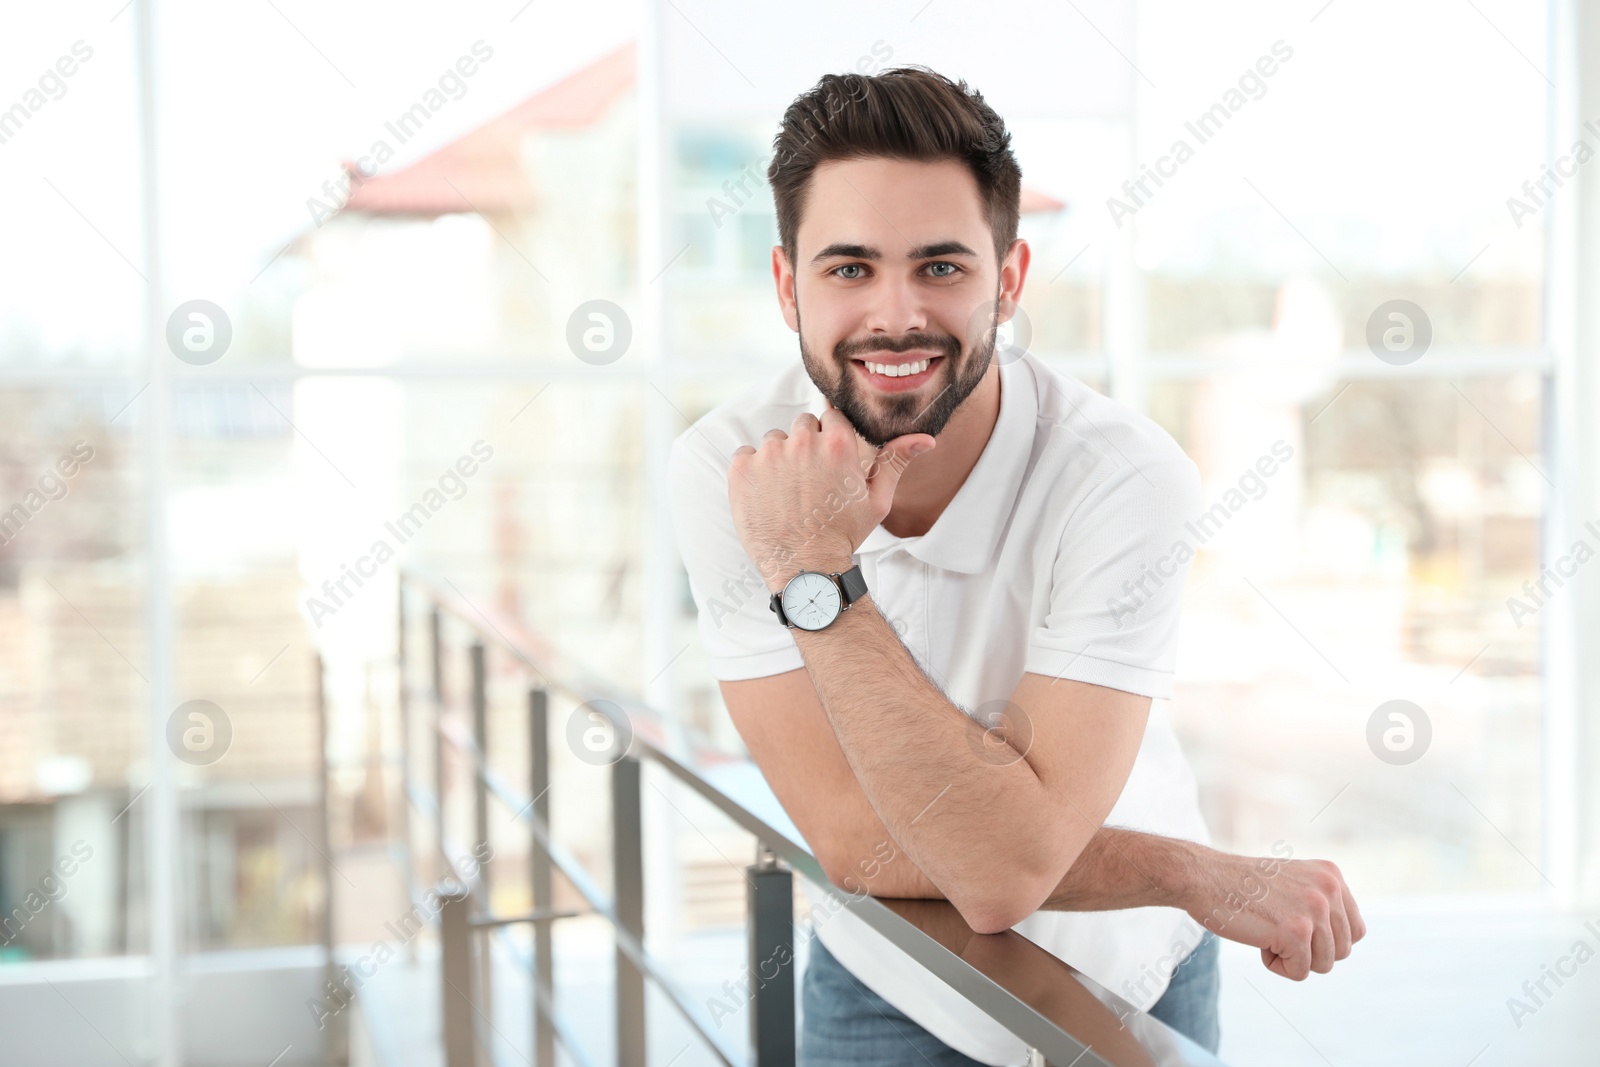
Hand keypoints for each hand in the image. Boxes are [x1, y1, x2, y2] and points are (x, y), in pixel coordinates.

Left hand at [729, 402, 933, 590]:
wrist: (805, 568)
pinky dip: (753, 472)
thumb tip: (926, 438)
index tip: (828, 463)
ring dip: (779, 458)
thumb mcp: (878, 500)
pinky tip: (766, 496)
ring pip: (774, 440)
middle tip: (809, 482)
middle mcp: (803, 441)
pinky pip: (745, 456)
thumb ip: (896, 461)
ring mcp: (769, 454)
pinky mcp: (742, 469)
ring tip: (788, 493)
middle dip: (806, 447)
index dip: (830, 440)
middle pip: (802, 425)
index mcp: (838, 443)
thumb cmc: (844, 535)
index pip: (830, 416)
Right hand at [1184, 851, 1365, 979]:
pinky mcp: (1296, 931)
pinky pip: (1299, 972)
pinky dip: (1276, 965)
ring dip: (1291, 958)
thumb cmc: (1240, 885)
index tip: (1294, 927)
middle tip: (1276, 929)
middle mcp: (1329, 889)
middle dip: (1308, 951)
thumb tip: (1345, 942)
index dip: (1325, 941)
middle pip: (1341, 952)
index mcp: (1332, 875)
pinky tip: (1259, 940)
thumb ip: (1322, 903)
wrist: (1203, 876)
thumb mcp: (1294, 882)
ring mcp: (1314, 909)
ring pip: (1323, 965)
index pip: (1355, 931)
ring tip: (1266, 932)